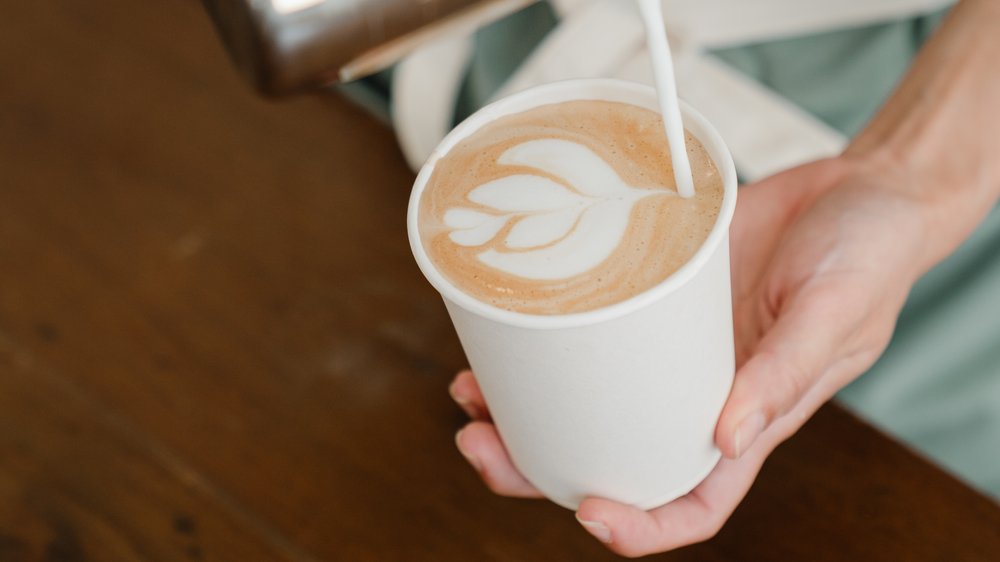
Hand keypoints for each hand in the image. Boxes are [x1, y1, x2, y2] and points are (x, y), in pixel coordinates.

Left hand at [450, 155, 935, 556]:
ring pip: (585, 399)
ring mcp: (668, 346)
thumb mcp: (835, 313)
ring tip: (468, 396)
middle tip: (478, 447)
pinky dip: (544, 343)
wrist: (858, 189)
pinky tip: (501, 337)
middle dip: (539, 470)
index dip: (640, 525)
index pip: (691, 499)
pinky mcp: (650, 295)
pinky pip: (590, 329)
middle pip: (610, 455)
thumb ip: (784, 375)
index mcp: (750, 418)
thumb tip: (726, 440)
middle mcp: (697, 391)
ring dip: (522, 412)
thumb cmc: (868, 256)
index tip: (588, 514)